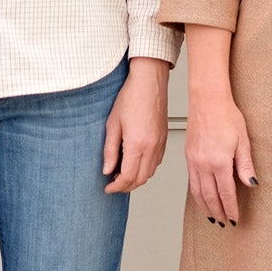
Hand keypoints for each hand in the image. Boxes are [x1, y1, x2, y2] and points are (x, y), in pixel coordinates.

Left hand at [102, 57, 169, 193]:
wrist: (149, 83)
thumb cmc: (132, 97)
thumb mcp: (112, 124)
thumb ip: (109, 150)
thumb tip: (107, 169)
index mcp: (137, 144)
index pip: (127, 177)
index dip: (116, 187)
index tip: (108, 188)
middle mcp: (152, 147)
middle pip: (140, 179)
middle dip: (126, 187)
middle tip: (113, 184)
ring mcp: (160, 144)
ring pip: (150, 173)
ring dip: (136, 179)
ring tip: (122, 174)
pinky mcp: (164, 140)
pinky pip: (156, 163)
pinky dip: (145, 169)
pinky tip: (135, 163)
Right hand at [185, 90, 256, 226]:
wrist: (207, 100)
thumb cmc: (226, 115)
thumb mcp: (243, 140)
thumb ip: (245, 165)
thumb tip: (251, 183)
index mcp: (219, 162)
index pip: (226, 193)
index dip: (231, 208)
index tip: (235, 218)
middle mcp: (204, 164)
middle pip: (210, 196)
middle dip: (218, 212)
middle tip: (224, 223)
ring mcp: (194, 161)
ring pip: (198, 192)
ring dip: (206, 207)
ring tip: (212, 217)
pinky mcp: (188, 156)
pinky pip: (191, 181)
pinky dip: (196, 194)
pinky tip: (201, 197)